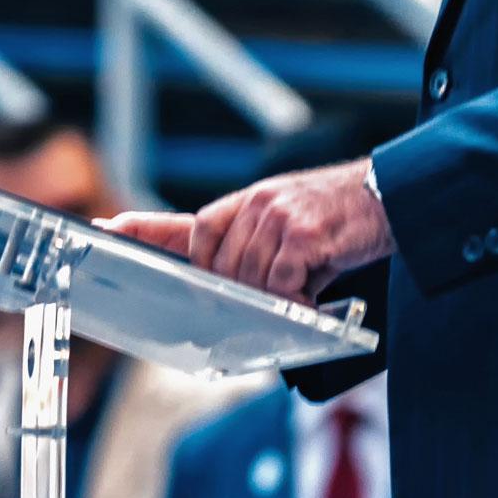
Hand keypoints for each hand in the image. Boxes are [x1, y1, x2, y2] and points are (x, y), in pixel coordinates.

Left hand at [99, 158, 395, 302]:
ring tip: (307, 292)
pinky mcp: (301, 234)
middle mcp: (254, 205)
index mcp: (245, 205)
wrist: (394, 195)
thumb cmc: (341, 219)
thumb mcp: (288, 224)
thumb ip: (252, 250)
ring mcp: (275, 216)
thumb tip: (228, 293)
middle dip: (239, 297)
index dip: (142, 230)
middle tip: (276, 302)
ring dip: (274, 300)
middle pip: (218, 269)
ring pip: (248, 280)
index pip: (183, 224)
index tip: (104, 231)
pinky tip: (314, 296)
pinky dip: (295, 300)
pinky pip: (279, 284)